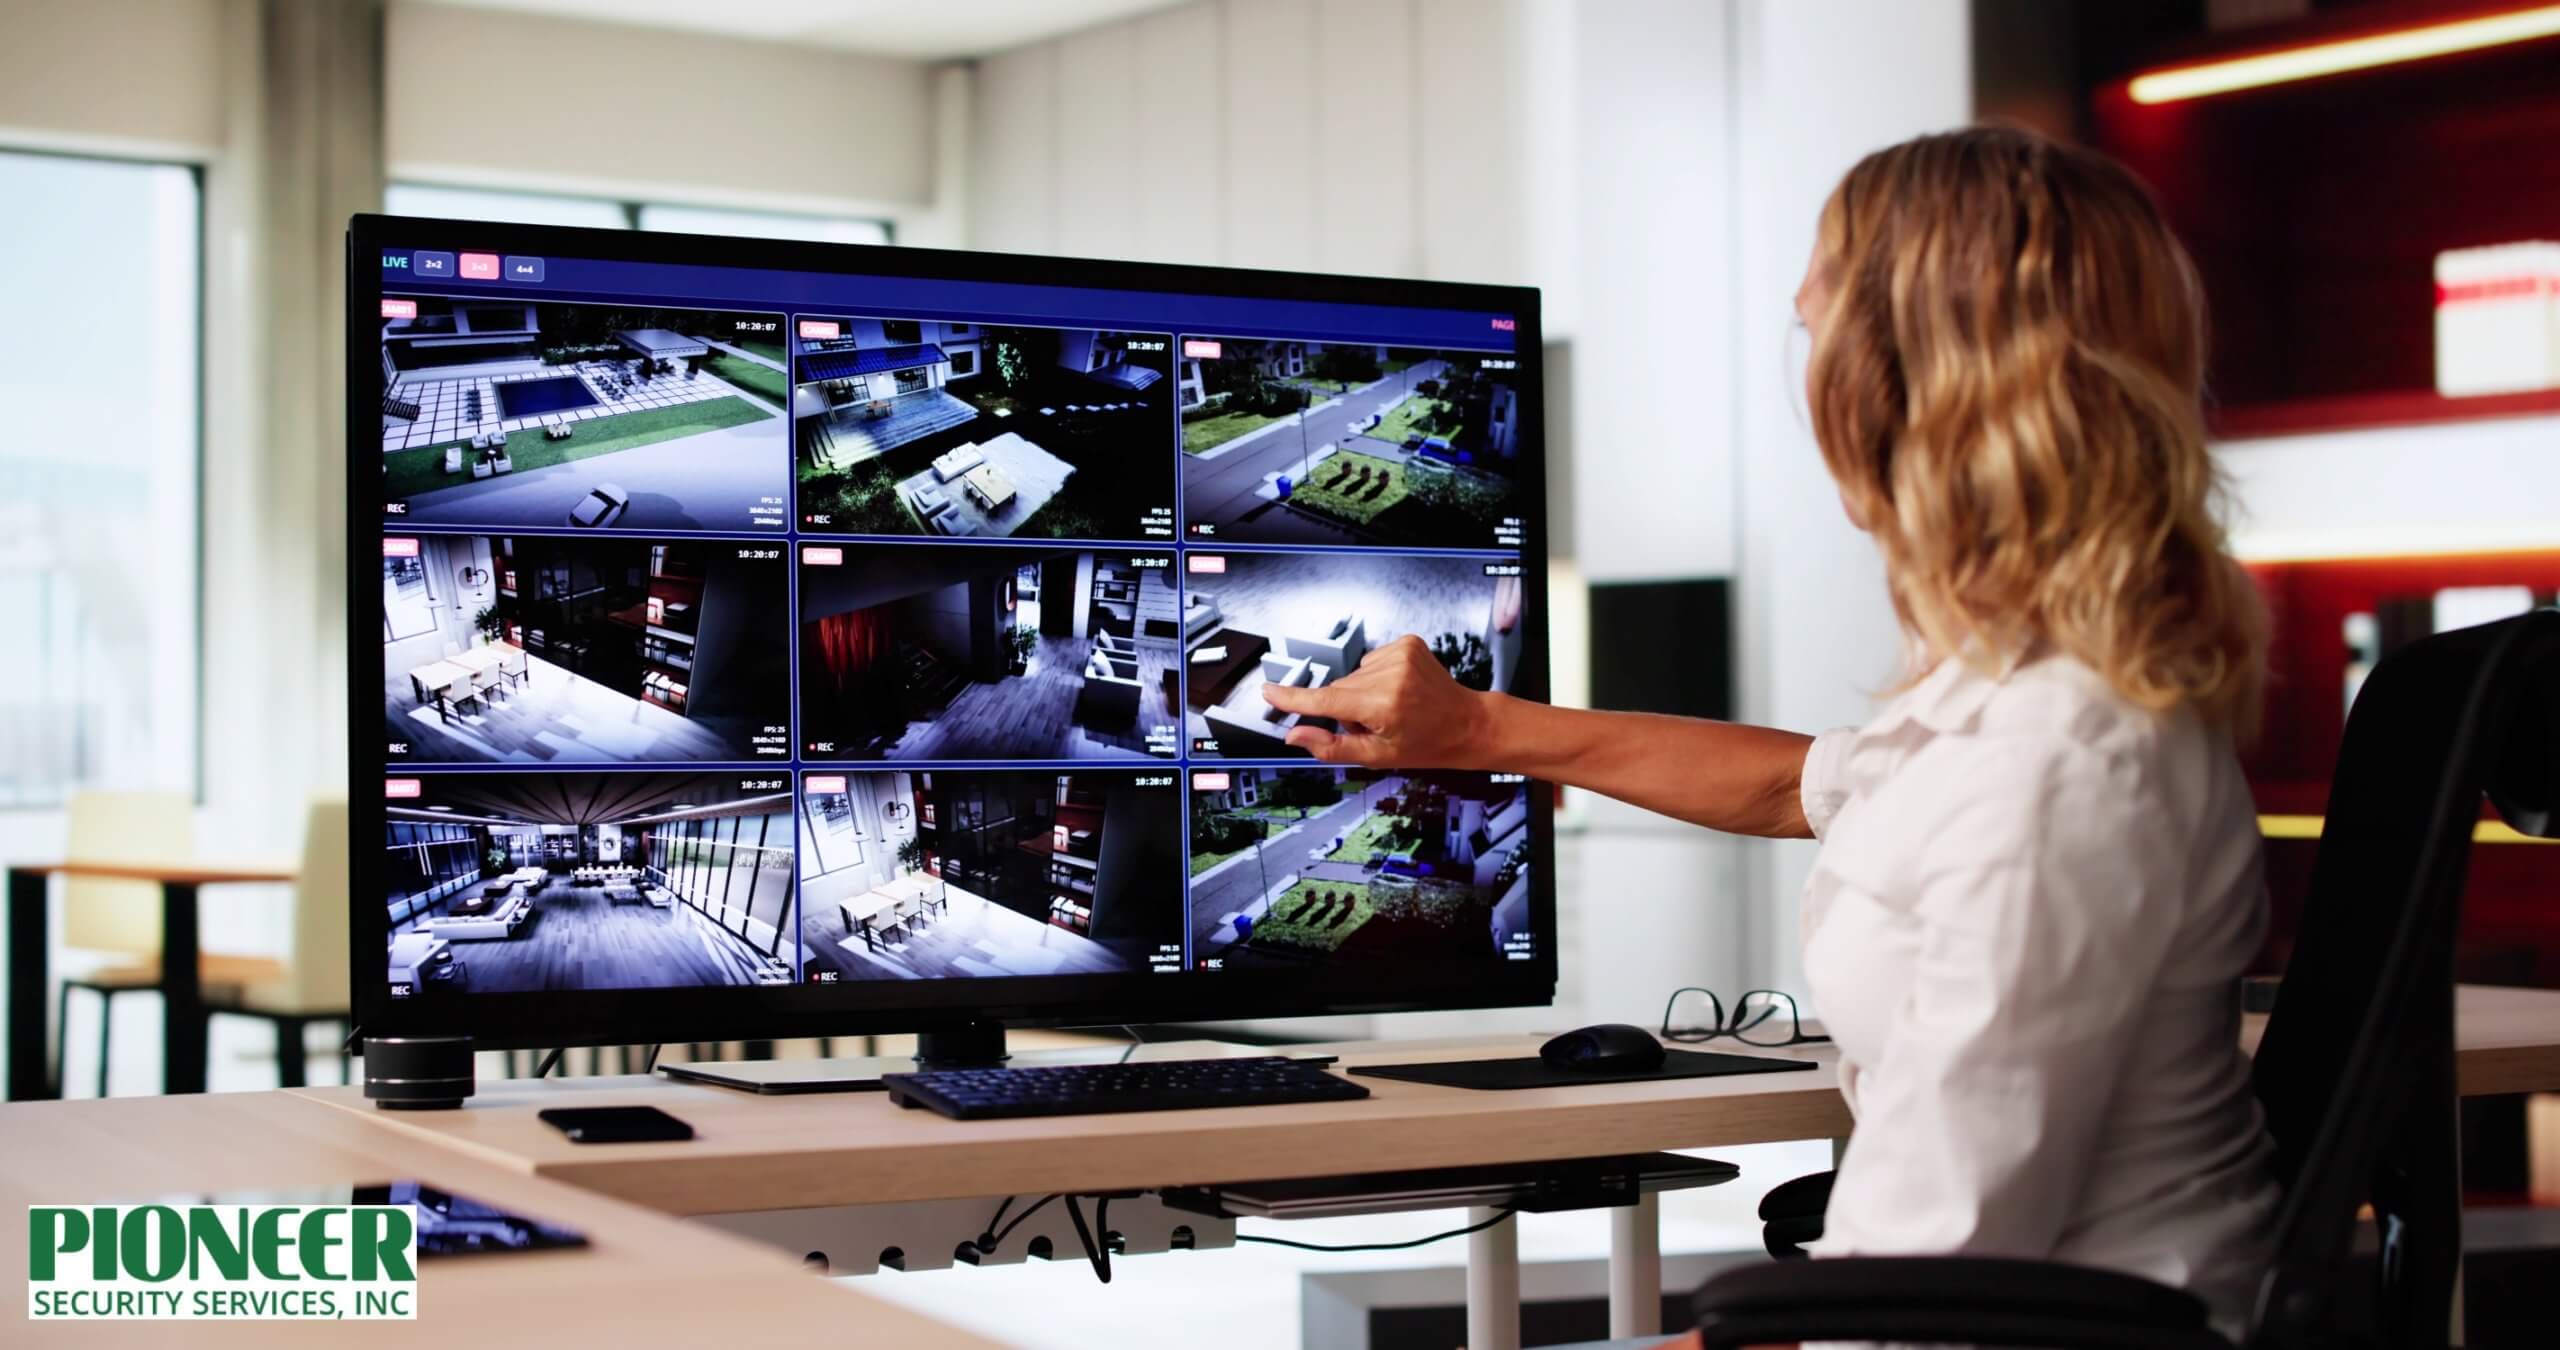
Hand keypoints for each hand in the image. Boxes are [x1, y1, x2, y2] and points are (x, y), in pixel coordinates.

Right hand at [1259, 634, 1492, 766]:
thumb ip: (1331, 747)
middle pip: (1339, 689)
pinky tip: (1397, 689)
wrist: (1467, 723)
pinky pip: (1370, 661)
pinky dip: (1376, 677)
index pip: (1325, 700)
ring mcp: (1400, 654)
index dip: (1293, 698)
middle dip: (1346, 707)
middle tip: (1375, 723)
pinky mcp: (1407, 643)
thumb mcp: (1377, 757)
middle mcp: (1390, 675)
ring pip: (1353, 675)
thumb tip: (1294, 735)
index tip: (1268, 692)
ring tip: (1390, 707)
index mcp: (1383, 706)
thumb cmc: (1426, 744)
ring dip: (1362, 692)